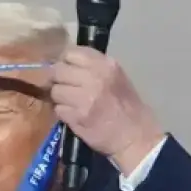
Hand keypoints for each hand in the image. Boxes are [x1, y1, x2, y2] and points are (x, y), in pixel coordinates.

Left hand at [51, 47, 163, 174]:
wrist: (135, 137)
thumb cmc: (128, 108)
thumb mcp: (117, 78)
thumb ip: (93, 67)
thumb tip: (66, 63)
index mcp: (106, 65)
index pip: (71, 53)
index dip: (65, 62)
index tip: (67, 70)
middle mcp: (95, 78)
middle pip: (59, 70)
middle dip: (58, 80)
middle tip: (64, 88)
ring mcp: (84, 98)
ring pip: (55, 90)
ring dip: (59, 98)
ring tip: (70, 104)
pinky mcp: (77, 117)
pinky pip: (58, 109)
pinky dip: (63, 113)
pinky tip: (74, 116)